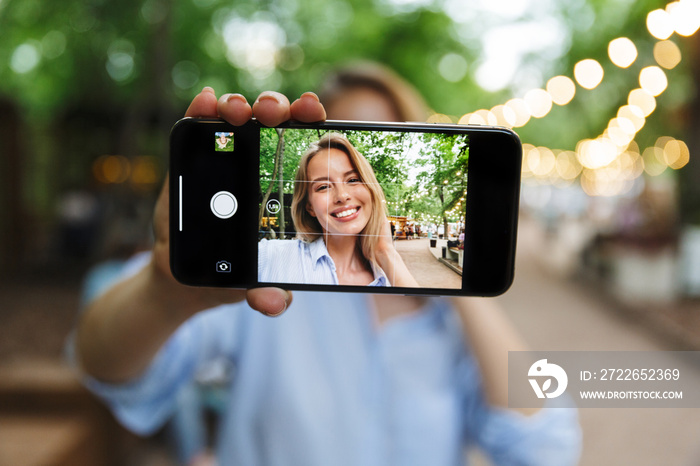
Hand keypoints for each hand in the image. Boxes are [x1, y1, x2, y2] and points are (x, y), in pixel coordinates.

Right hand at [152, 88, 326, 315]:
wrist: (185, 279)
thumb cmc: (231, 275)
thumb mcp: (253, 287)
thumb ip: (267, 293)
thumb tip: (274, 302)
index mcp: (280, 187)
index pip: (300, 147)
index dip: (309, 124)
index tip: (315, 114)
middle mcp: (253, 167)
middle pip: (271, 125)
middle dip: (277, 109)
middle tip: (276, 113)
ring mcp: (221, 160)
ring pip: (236, 121)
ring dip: (239, 107)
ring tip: (237, 111)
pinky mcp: (189, 161)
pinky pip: (196, 128)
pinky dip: (201, 110)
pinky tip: (206, 102)